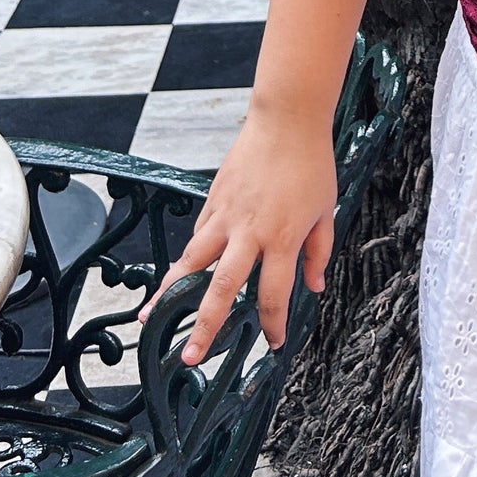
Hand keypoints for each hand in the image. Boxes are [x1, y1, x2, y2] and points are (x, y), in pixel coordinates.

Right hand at [152, 107, 337, 365]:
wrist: (287, 118)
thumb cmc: (310, 163)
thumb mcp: (325, 211)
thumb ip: (318, 252)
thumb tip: (314, 287)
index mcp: (282, 237)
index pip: (274, 294)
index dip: (272, 324)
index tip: (272, 343)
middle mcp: (249, 231)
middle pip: (222, 288)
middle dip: (204, 326)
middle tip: (189, 357)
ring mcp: (226, 215)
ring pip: (192, 262)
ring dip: (170, 293)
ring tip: (151, 319)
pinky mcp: (213, 200)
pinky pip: (198, 237)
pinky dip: (188, 259)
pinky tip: (178, 275)